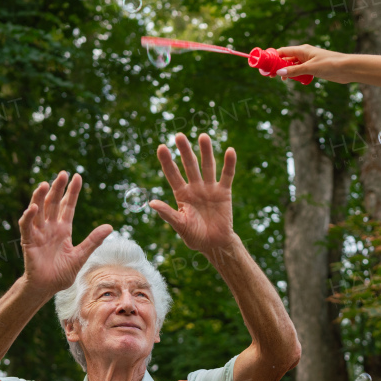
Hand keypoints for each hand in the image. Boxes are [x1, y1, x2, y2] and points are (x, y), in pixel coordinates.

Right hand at [18, 172, 113, 296]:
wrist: (47, 288)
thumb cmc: (62, 273)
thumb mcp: (81, 255)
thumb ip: (93, 240)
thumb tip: (110, 226)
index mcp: (64, 229)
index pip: (68, 206)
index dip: (72, 192)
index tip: (77, 176)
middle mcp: (51, 228)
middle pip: (53, 203)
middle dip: (57, 188)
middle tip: (62, 173)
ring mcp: (39, 233)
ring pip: (38, 211)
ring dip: (40, 197)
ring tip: (44, 184)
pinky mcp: (29, 241)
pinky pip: (27, 226)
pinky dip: (28, 216)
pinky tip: (33, 207)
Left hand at [153, 133, 237, 254]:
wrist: (214, 244)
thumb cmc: (194, 236)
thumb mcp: (179, 225)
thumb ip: (167, 213)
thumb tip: (151, 203)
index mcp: (181, 194)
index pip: (172, 174)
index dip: (167, 161)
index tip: (161, 147)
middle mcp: (195, 187)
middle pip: (189, 165)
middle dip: (185, 151)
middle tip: (179, 135)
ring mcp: (210, 188)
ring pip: (207, 166)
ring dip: (206, 151)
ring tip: (203, 136)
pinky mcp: (224, 192)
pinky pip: (227, 176)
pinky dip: (229, 164)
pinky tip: (230, 151)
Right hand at [275, 44, 353, 83]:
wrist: (347, 68)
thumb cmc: (330, 64)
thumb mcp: (310, 68)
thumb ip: (295, 70)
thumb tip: (280, 72)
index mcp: (302, 50)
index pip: (283, 51)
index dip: (273, 57)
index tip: (266, 65)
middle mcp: (304, 54)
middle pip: (286, 59)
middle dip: (278, 66)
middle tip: (271, 76)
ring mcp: (309, 62)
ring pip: (293, 66)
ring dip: (287, 71)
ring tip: (283, 80)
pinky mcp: (314, 69)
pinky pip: (300, 71)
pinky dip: (296, 75)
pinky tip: (294, 81)